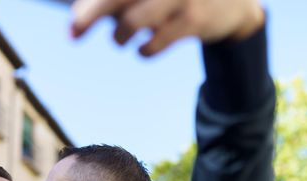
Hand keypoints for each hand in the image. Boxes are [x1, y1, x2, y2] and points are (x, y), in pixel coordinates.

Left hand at [70, 0, 263, 55]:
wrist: (233, 3)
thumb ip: (120, 0)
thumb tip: (79, 17)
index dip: (88, 5)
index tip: (75, 25)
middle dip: (90, 14)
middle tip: (74, 34)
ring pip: (133, 19)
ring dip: (120, 34)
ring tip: (118, 40)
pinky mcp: (194, 19)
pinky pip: (157, 40)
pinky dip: (144, 50)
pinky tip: (142, 49)